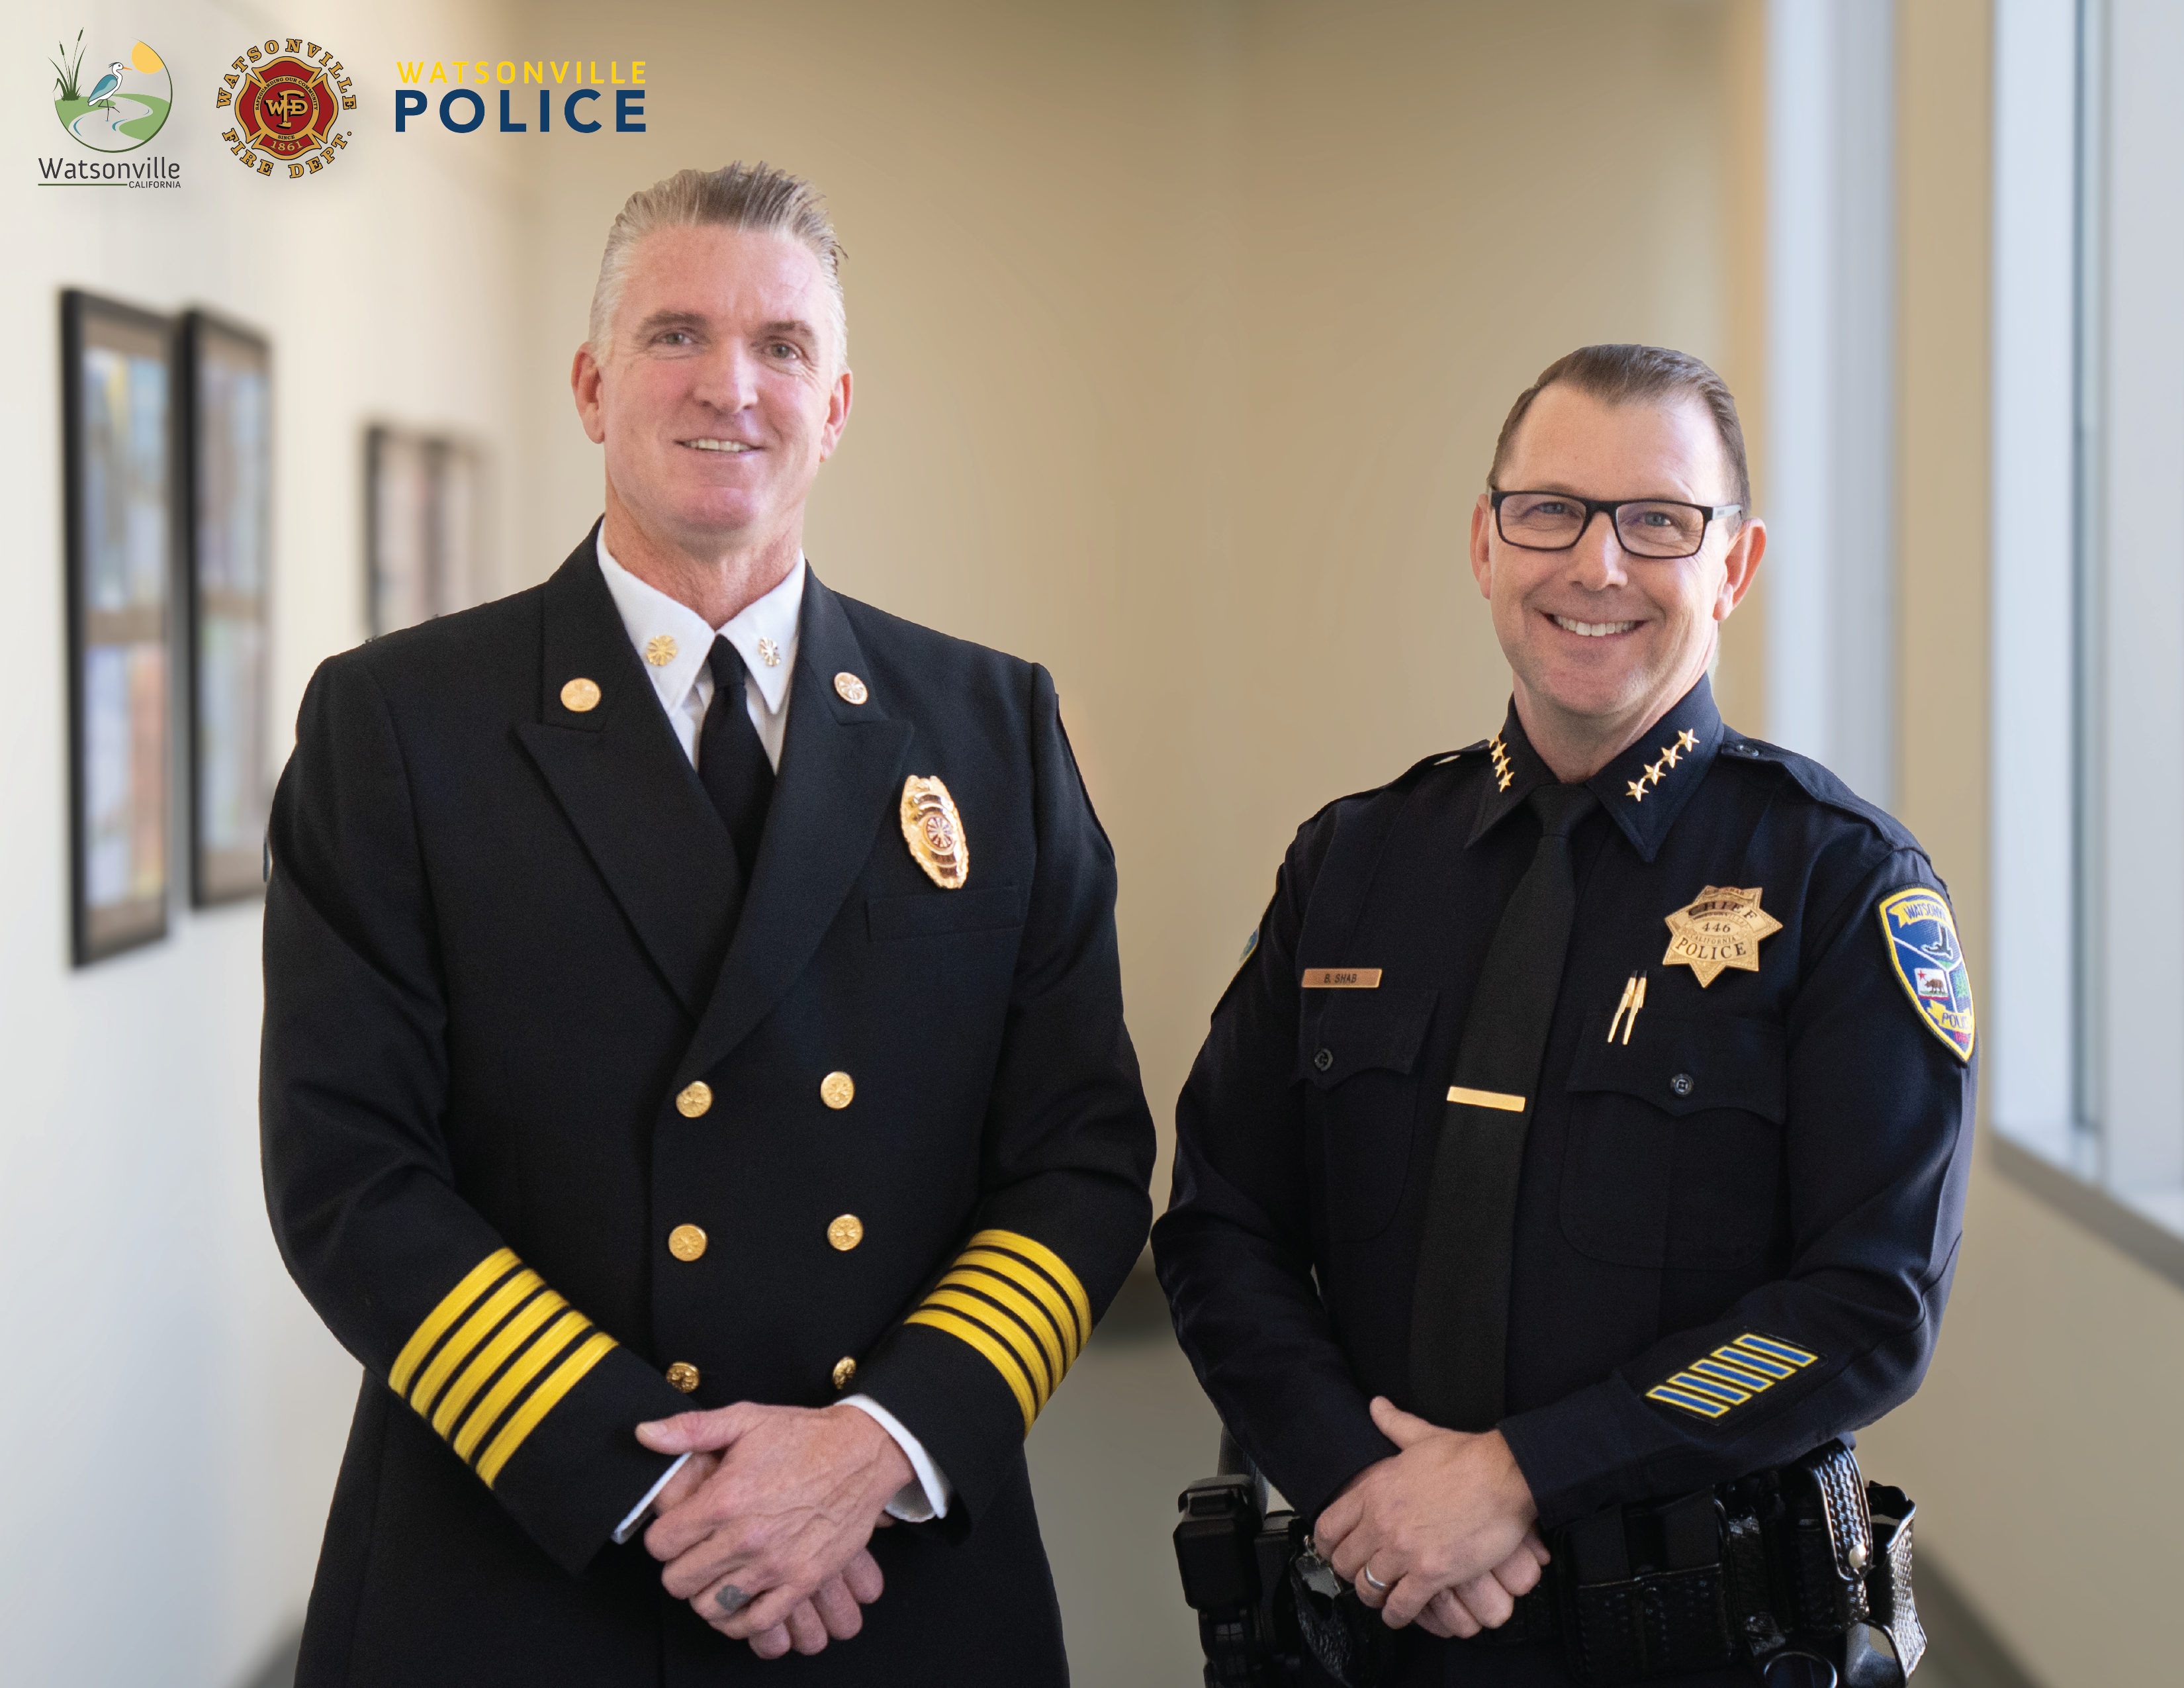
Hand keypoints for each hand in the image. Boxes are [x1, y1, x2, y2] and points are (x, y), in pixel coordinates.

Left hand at [637, 1402, 911, 1649]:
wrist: (863, 1452)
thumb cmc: (804, 1436)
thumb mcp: (745, 1419)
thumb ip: (689, 1429)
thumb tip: (644, 1435)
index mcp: (724, 1499)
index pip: (660, 1545)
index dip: (663, 1537)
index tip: (677, 1529)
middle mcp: (745, 1538)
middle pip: (679, 1581)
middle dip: (680, 1566)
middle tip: (695, 1551)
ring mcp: (775, 1564)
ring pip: (711, 1606)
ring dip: (707, 1592)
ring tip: (717, 1573)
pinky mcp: (802, 1581)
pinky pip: (755, 1623)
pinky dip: (739, 1619)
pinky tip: (739, 1599)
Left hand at [1312, 1396, 1543, 1630]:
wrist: (1506, 1476)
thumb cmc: (1469, 1458)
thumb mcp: (1422, 1436)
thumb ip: (1394, 1424)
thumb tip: (1377, 1406)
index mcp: (1376, 1490)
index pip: (1328, 1527)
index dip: (1327, 1545)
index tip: (1333, 1552)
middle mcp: (1382, 1522)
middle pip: (1344, 1562)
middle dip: (1350, 1573)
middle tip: (1360, 1575)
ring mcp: (1405, 1550)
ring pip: (1369, 1588)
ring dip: (1373, 1596)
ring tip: (1381, 1597)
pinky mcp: (1431, 1574)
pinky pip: (1401, 1606)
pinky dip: (1398, 1615)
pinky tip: (1400, 1613)